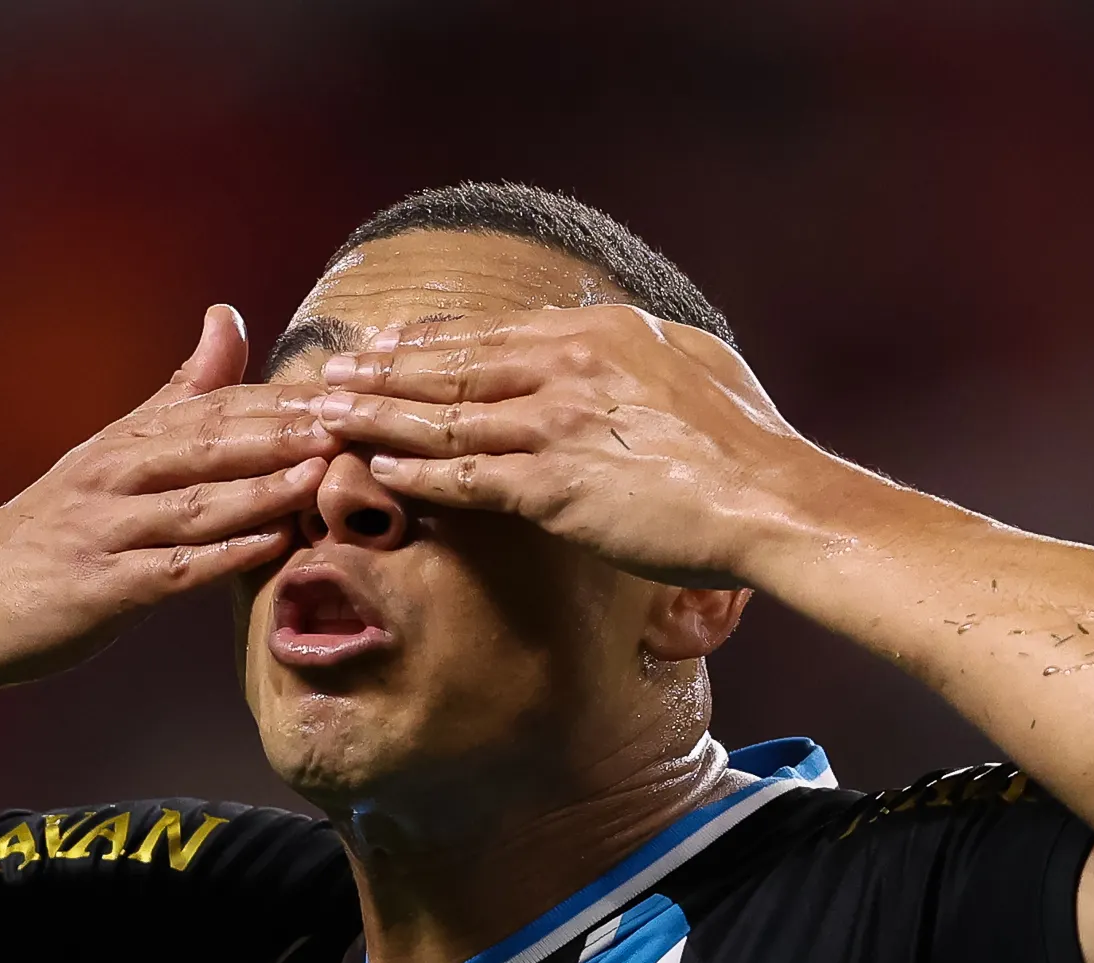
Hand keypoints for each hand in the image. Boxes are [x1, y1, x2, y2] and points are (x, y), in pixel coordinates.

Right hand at [0, 305, 334, 685]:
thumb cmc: (42, 536)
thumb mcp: (108, 455)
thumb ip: (177, 395)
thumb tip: (228, 317)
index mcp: (126, 444)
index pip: (217, 408)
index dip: (285, 398)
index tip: (352, 386)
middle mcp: (114, 476)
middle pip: (210, 442)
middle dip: (285, 429)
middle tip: (354, 417)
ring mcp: (104, 532)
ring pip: (195, 502)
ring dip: (261, 487)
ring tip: (323, 472)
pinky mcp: (98, 589)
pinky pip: (169, 570)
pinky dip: (222, 558)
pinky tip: (269, 551)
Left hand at [305, 306, 827, 589]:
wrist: (770, 501)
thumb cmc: (746, 443)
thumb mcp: (695, 363)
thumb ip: (642, 348)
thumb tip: (622, 337)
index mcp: (600, 331)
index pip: (492, 333)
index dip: (428, 340)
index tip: (383, 344)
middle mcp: (567, 366)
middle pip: (452, 367)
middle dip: (381, 371)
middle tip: (326, 372)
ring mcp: (555, 425)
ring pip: (443, 420)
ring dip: (375, 418)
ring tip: (323, 417)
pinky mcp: (552, 487)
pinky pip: (463, 480)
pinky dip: (413, 476)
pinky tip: (373, 473)